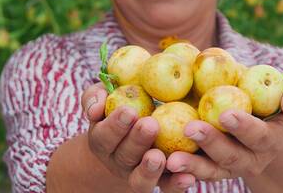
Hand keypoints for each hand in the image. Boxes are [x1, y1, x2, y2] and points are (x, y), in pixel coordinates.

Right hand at [81, 83, 195, 192]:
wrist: (132, 138)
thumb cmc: (119, 109)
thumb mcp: (104, 99)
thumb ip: (94, 97)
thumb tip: (96, 108)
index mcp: (103, 141)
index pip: (104, 136)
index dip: (115, 125)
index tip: (129, 111)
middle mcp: (119, 162)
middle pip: (125, 156)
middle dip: (137, 141)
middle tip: (150, 125)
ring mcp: (139, 175)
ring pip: (141, 179)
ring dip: (150, 169)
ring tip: (159, 156)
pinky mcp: (161, 183)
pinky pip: (167, 188)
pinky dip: (176, 185)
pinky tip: (188, 177)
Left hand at [165, 84, 282, 180]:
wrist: (260, 123)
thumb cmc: (272, 102)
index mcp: (271, 139)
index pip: (259, 134)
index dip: (244, 127)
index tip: (226, 114)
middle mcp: (252, 158)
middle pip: (231, 156)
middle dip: (211, 143)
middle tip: (191, 129)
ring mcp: (230, 168)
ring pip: (211, 171)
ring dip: (192, 166)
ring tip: (172, 159)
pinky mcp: (211, 171)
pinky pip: (195, 174)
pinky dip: (180, 172)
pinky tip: (162, 164)